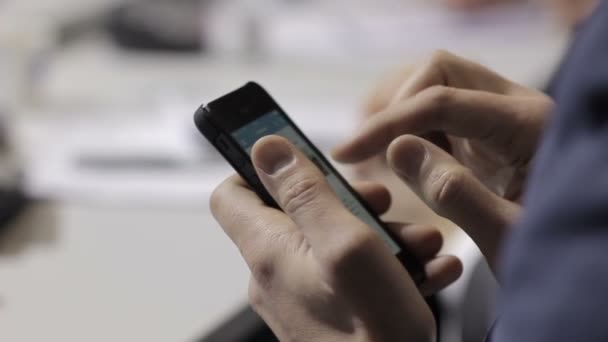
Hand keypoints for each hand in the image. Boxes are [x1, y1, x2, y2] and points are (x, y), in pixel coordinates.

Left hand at [211, 136, 461, 341]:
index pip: (232, 192)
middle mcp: (276, 272)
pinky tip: (424, 270)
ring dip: (378, 233)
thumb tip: (266, 147)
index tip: (302, 157)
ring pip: (331, 240)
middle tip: (385, 204)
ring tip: (421, 244)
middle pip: (296, 211)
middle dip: (346, 199)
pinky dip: (382, 265)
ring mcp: (300, 295)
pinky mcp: (325, 313)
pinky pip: (347, 273)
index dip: (261, 168)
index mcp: (269, 250)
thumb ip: (305, 192)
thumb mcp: (346, 244)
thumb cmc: (374, 332)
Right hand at [334, 51, 552, 269]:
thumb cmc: (556, 254)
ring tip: (382, 161)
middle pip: (441, 71)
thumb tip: (397, 148)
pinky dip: (414, 132)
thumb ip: (455, 193)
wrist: (586, 264)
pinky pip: (442, 112)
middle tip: (367, 153)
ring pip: (437, 85)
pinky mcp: (491, 132)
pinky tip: (407, 166)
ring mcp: (503, 117)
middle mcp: (517, 108)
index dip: (388, 124)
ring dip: (403, 118)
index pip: (443, 100)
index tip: (346, 153)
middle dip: (397, 108)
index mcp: (530, 127)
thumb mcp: (507, 237)